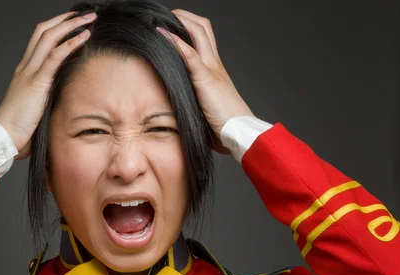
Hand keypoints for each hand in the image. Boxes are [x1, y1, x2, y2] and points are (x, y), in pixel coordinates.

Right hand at [0, 11, 96, 159]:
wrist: (4, 137)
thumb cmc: (18, 128)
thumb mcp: (35, 106)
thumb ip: (46, 96)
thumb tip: (63, 97)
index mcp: (24, 71)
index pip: (39, 39)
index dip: (56, 27)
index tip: (73, 22)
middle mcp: (26, 67)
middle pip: (43, 31)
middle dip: (65, 19)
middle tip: (84, 14)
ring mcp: (30, 72)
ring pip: (49, 38)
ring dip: (71, 25)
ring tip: (89, 19)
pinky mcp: (36, 82)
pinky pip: (54, 56)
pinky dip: (70, 43)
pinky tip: (84, 36)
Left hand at [157, 10, 253, 153]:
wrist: (239, 133)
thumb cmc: (224, 125)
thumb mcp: (206, 106)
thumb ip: (196, 97)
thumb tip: (179, 102)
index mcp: (215, 69)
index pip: (204, 37)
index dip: (189, 26)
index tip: (171, 25)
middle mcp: (215, 64)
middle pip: (203, 28)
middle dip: (184, 17)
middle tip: (166, 16)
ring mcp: (211, 69)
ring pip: (198, 33)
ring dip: (179, 22)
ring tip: (160, 20)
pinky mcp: (206, 79)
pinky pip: (190, 55)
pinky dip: (175, 42)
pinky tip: (162, 35)